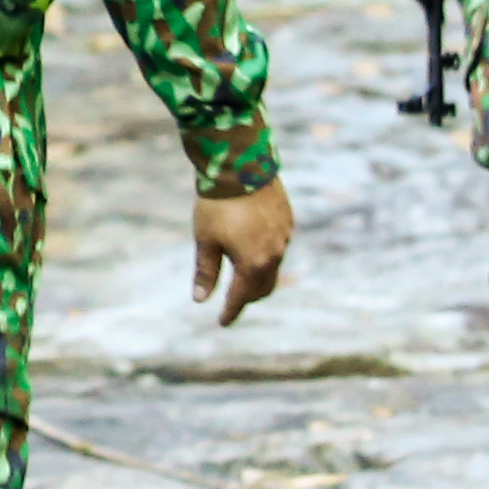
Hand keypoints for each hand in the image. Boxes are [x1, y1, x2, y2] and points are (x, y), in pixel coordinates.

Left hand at [189, 181, 296, 324]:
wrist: (242, 165)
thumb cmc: (218, 204)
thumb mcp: (205, 240)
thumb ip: (205, 271)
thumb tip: (201, 299)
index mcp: (252, 264)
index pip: (240, 297)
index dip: (231, 312)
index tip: (222, 322)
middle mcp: (273, 254)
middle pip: (262, 288)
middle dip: (247, 297)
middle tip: (234, 301)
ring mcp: (284, 237)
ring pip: (273, 267)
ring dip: (258, 276)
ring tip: (243, 275)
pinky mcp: (287, 220)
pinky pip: (279, 246)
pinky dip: (266, 255)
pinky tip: (255, 247)